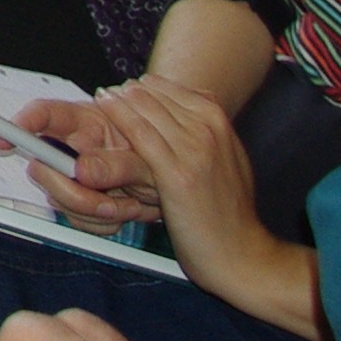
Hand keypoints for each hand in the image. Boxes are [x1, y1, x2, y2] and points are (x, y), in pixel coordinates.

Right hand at [12, 94, 162, 229]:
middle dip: (73, 192)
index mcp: (86, 123)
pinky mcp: (82, 201)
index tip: (5, 140)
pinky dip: (105, 223)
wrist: (182, 180)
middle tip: (106, 201)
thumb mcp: (149, 160)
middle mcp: (74, 148)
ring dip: (97, 211)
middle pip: (45, 168)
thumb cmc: (166, 155)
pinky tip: (129, 211)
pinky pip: (78, 219)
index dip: (20, 124)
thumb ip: (118, 165)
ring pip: (60, 199)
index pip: (44, 114)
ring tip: (133, 205)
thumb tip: (82, 171)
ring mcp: (76, 176)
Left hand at [46, 77, 313, 330]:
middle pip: (152, 92)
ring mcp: (194, 148)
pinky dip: (118, 117)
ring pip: (144, 106)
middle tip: (104, 95)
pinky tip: (102, 109)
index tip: (122, 94)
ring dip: (116, 100)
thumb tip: (184, 117)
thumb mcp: (226, 160)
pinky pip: (140, 133)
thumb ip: (207, 134)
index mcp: (218, 120)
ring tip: (99, 99)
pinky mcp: (177, 173)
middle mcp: (208, 127)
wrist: (240, 252)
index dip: (140, 89)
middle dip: (125, 92)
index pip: (167, 87)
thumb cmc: (229, 213)